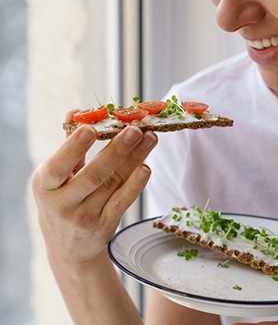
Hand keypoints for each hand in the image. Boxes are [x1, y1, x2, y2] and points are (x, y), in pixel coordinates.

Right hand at [32, 116, 157, 265]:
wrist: (68, 247)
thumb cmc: (61, 200)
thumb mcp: (54, 177)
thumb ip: (68, 145)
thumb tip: (75, 112)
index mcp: (45, 185)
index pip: (59, 166)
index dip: (74, 147)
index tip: (91, 128)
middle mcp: (63, 204)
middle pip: (94, 175)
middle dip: (116, 150)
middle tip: (135, 129)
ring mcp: (85, 217)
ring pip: (114, 184)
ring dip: (134, 159)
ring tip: (150, 138)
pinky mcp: (105, 225)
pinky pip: (123, 202)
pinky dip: (135, 185)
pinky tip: (146, 167)